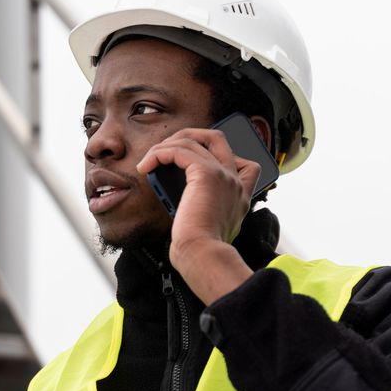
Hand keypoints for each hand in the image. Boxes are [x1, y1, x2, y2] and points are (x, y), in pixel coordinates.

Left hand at [136, 127, 258, 301]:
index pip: (245, 164)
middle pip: (217, 138)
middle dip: (189, 136)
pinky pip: (179, 150)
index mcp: (240, 195)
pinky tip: (146, 166)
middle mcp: (235, 181)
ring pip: (192, 141)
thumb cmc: (202, 249)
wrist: (203, 254)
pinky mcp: (206, 173)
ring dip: (165, 147)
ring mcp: (224, 175)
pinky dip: (159, 153)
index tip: (193, 164)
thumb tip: (185, 201)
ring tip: (149, 161)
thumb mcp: (211, 227)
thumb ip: (206, 209)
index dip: (218, 155)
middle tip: (167, 150)